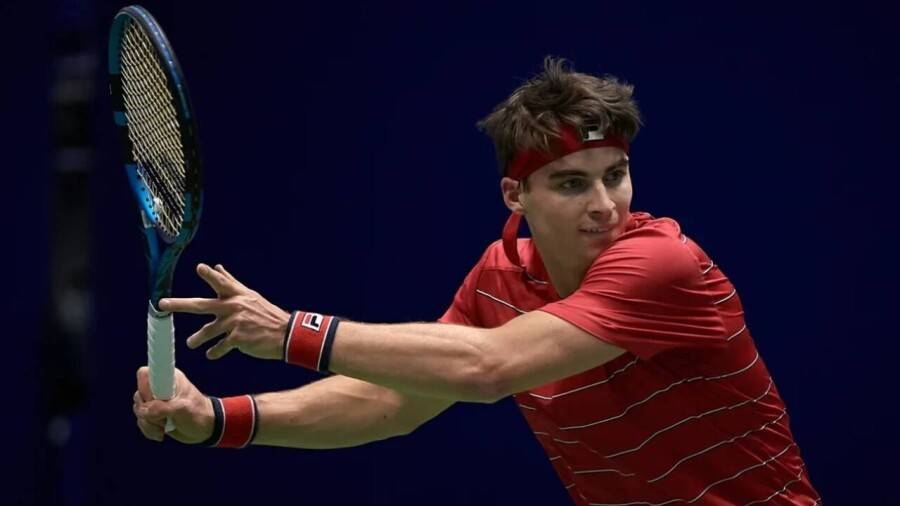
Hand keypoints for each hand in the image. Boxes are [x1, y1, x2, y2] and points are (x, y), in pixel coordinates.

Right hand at [133, 366, 212, 442]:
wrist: (205, 429)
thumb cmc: (199, 414)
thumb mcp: (182, 409)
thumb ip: (162, 408)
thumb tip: (143, 411)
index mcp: (169, 379)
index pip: (145, 374)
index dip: (144, 388)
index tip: (155, 400)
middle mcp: (159, 388)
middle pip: (139, 395)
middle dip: (147, 412)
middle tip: (164, 418)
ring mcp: (155, 402)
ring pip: (138, 410)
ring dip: (149, 424)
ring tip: (164, 428)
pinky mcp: (154, 414)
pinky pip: (141, 421)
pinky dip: (149, 430)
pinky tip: (161, 433)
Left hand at [159, 263, 289, 359]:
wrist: (285, 335)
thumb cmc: (266, 314)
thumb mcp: (250, 296)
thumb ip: (230, 283)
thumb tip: (217, 266)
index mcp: (237, 295)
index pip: (221, 283)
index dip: (210, 275)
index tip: (199, 267)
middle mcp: (234, 307)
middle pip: (201, 305)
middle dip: (180, 304)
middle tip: (162, 304)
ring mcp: (235, 323)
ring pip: (207, 331)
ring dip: (197, 339)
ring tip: (191, 344)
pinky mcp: (238, 340)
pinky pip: (219, 347)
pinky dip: (214, 352)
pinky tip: (211, 354)